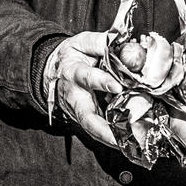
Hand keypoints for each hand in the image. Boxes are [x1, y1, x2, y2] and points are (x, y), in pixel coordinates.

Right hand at [44, 31, 121, 147]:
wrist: (54, 70)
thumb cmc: (72, 56)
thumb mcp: (82, 42)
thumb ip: (101, 43)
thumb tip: (124, 45)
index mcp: (74, 73)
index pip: (87, 78)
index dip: (102, 82)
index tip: (118, 87)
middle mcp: (76, 97)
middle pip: (87, 117)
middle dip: (103, 129)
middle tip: (122, 136)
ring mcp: (80, 111)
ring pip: (93, 129)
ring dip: (111, 138)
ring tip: (131, 142)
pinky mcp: (85, 119)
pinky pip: (98, 131)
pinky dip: (113, 138)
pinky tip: (129, 140)